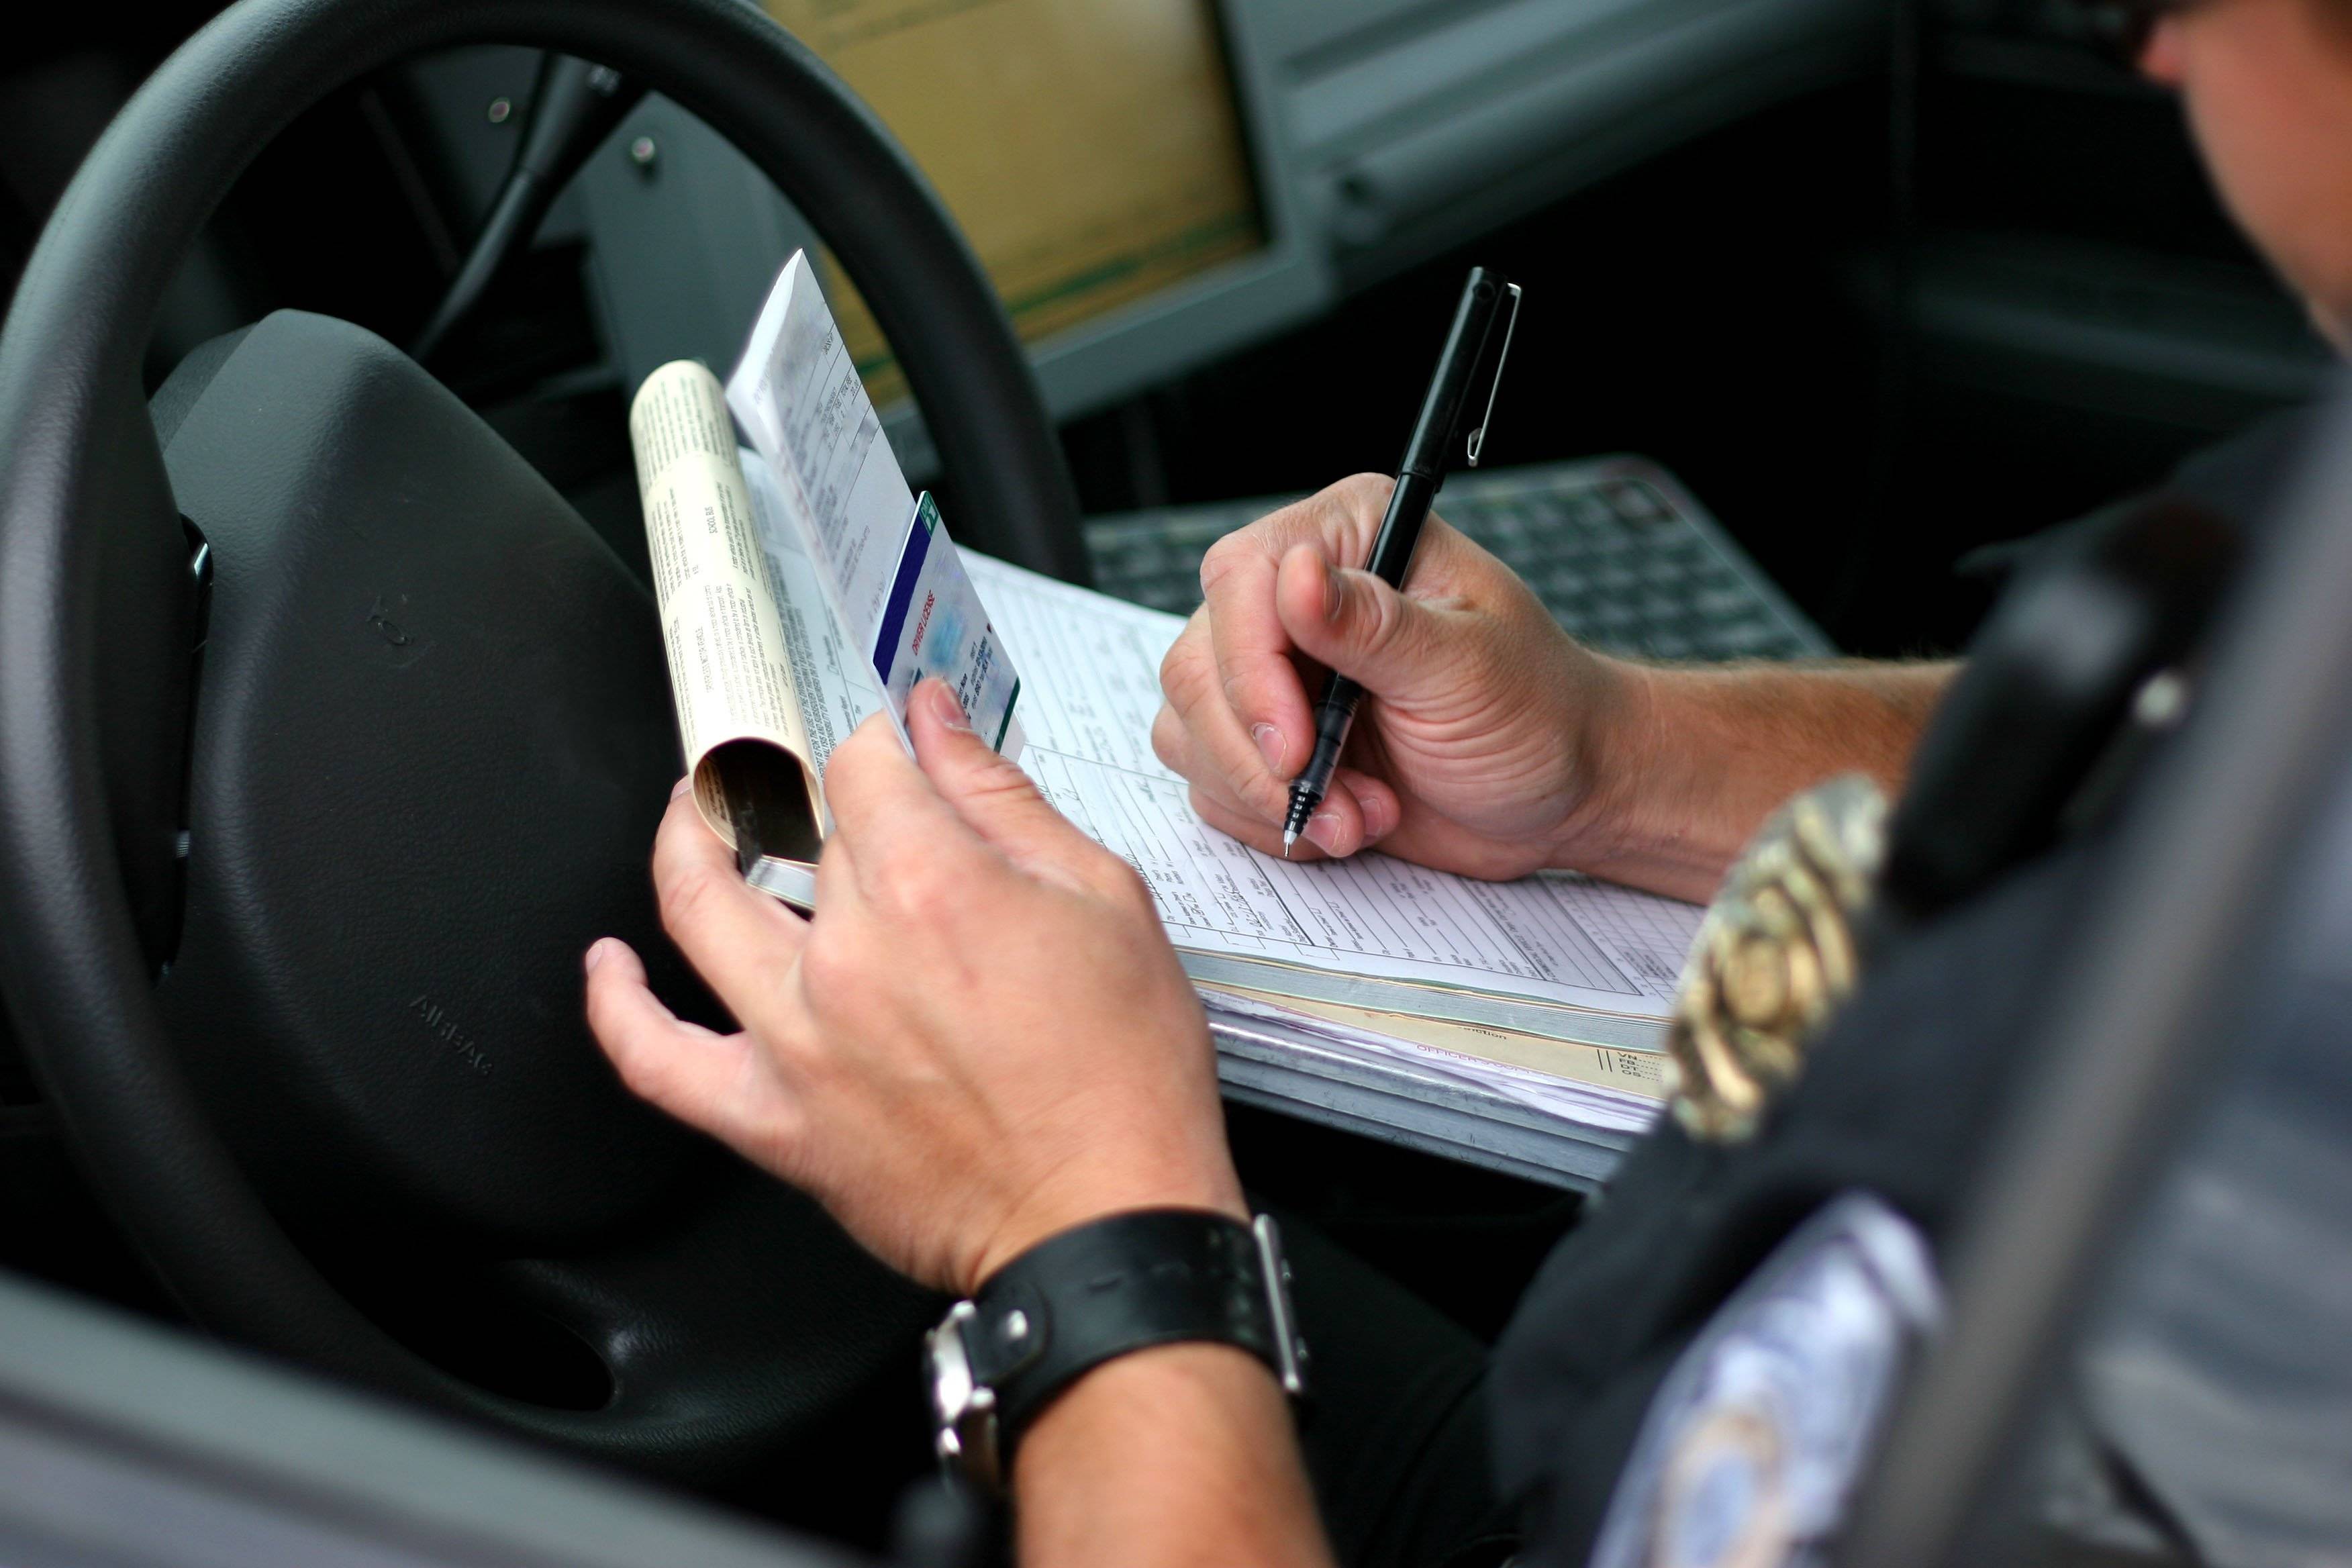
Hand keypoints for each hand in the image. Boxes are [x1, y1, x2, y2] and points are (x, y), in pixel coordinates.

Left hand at [584, 680, 1242, 1295]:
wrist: (1108, 1223)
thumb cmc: (1122, 1080)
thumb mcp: (1104, 902)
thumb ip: (1004, 801)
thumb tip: (937, 724)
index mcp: (930, 887)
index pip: (861, 763)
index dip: (878, 740)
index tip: (894, 747)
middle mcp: (847, 956)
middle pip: (802, 835)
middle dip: (826, 803)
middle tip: (842, 798)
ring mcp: (796, 1039)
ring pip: (697, 909)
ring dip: (683, 842)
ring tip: (691, 817)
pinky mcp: (774, 1121)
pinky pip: (655, 1061)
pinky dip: (617, 1007)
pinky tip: (612, 967)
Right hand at [1153, 473, 1638, 879]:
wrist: (1560, 793)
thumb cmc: (1538, 715)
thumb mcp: (1468, 669)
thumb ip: (1375, 626)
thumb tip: (1294, 578)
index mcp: (1353, 537)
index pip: (1242, 579)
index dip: (1251, 671)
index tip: (1295, 747)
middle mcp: (1299, 595)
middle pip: (1198, 663)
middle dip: (1257, 753)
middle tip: (1332, 799)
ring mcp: (1277, 669)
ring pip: (1191, 727)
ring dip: (1267, 794)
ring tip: (1358, 815)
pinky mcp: (1269, 737)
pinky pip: (1211, 779)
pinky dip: (1269, 818)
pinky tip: (1345, 822)